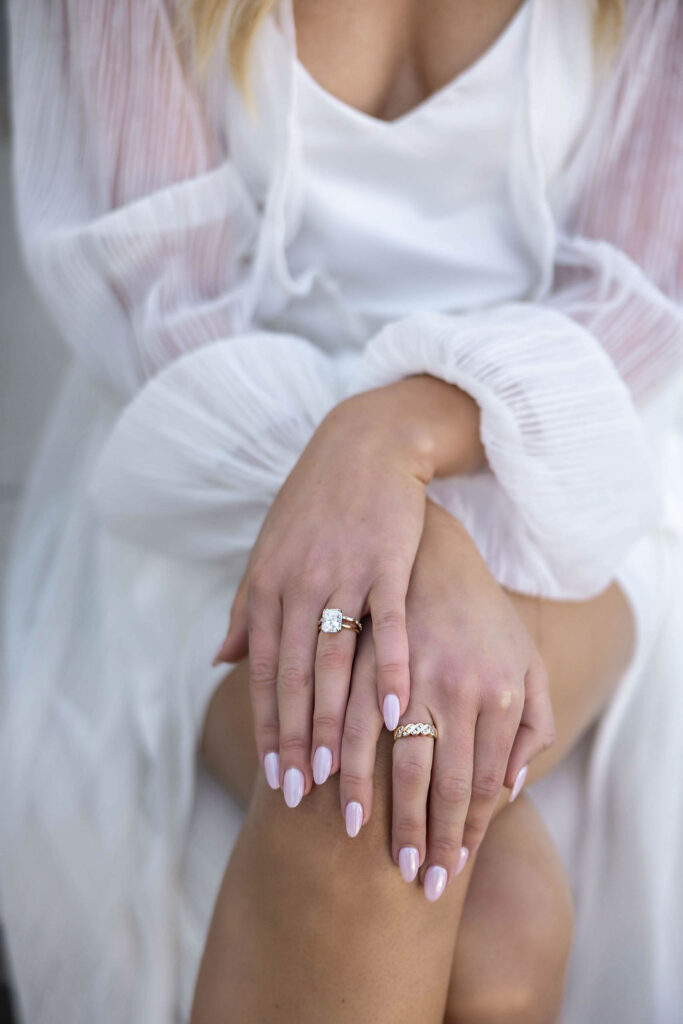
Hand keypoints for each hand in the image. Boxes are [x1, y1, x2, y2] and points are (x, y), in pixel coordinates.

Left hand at [213, 378, 479, 806]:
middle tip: (301, 795)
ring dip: (335, 720)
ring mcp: (340, 573)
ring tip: (339, 773)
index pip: (262, 671)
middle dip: (296, 739)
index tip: (275, 777)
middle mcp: (296, 585)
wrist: (360, 448)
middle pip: (294, 677)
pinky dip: (388, 669)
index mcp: (267, 588)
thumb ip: (246, 612)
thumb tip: (218, 663)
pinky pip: (386, 625)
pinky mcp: (384, 562)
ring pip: (333, 660)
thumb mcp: (269, 556)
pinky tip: (395, 712)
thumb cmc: (312, 508)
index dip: (267, 726)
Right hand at [339, 498, 554, 898]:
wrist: (432, 541)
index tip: (446, 869)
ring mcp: (407, 665)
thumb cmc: (482, 609)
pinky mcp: (364, 647)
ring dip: (365, 799)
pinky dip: (331, 748)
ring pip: (384, 752)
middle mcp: (455, 684)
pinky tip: (317, 777)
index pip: (478, 784)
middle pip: (434, 779)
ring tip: (352, 838)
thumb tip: (510, 790)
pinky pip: (344, 709)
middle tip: (407, 879)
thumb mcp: (527, 660)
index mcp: (498, 692)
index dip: (461, 832)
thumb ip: (531, 725)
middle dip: (418, 834)